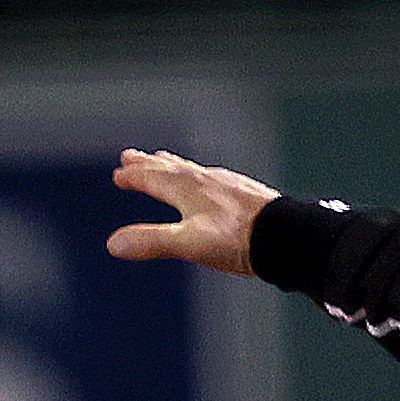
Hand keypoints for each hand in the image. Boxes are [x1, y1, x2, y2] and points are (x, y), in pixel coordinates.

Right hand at [108, 149, 279, 274]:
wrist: (285, 236)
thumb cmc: (238, 239)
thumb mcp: (188, 244)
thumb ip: (152, 241)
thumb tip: (114, 243)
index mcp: (188, 190)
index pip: (154, 178)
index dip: (135, 177)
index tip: (120, 174)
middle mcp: (206, 181)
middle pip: (170, 168)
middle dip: (149, 164)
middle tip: (132, 156)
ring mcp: (226, 185)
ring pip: (192, 170)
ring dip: (173, 166)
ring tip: (164, 161)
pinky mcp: (244, 193)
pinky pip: (213, 178)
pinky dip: (199, 176)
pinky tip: (207, 181)